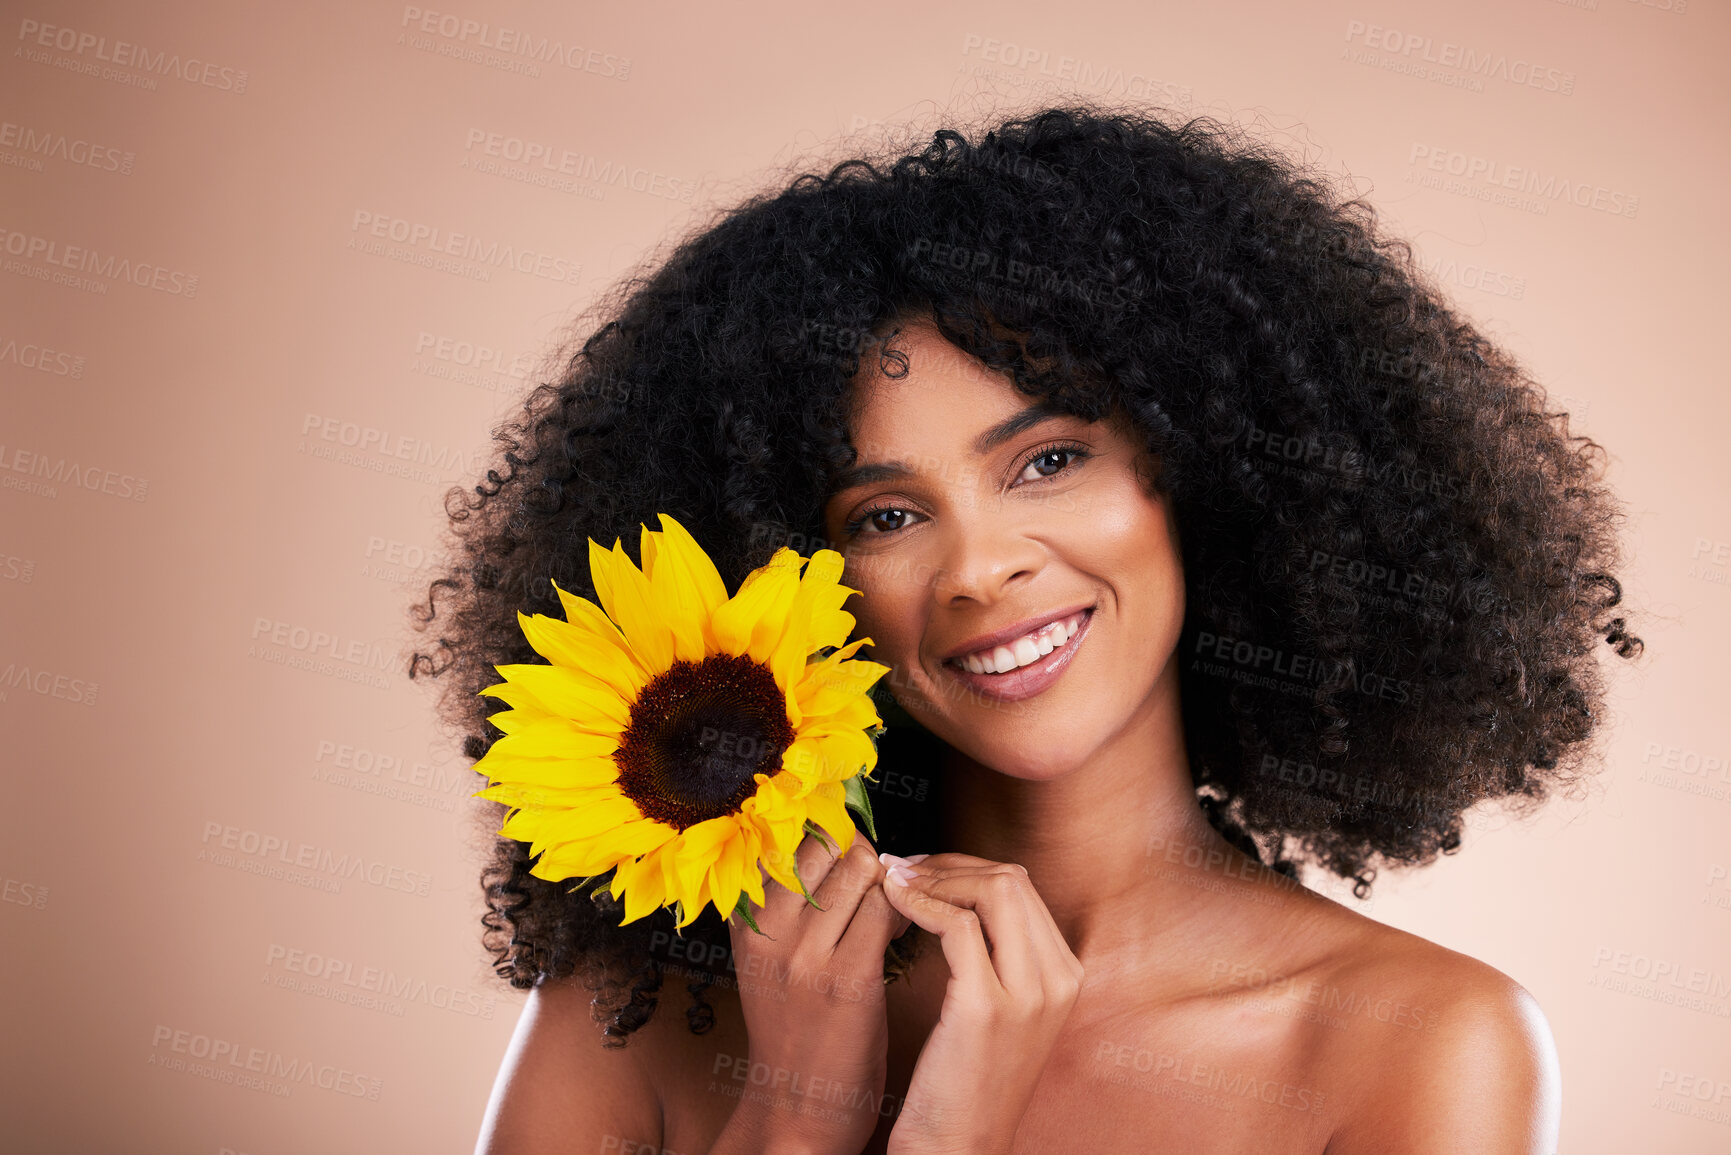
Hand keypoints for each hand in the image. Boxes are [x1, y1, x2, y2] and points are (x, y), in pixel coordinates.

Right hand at [723, 830, 912, 1154]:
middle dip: (863, 852)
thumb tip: (840, 841)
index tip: (851, 854)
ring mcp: (804, 955)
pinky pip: (887, 910)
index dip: (830, 835)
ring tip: (899, 902)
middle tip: (882, 878)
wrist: (794, 1110)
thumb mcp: (769, 959)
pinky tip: (909, 926)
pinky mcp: (846, 981)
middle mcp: (768, 929)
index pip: (787, 837)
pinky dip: (907, 908)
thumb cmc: (793, 1031)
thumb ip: (789, 905)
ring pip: (860, 871)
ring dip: (891, 879)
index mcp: (745, 919)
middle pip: (826, 844)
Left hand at [878, 853, 1084, 1154]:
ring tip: (893, 881)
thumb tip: (956, 885)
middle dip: (949, 863)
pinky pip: (957, 926)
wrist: (957, 1148)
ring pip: (993, 891)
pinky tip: (893, 904)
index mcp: (1066, 976)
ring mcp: (1029, 995)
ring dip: (934, 876)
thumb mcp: (999, 1010)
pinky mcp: (986, 1009)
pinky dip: (921, 903)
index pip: (1022, 885)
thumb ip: (995, 952)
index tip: (921, 869)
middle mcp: (1060, 981)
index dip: (966, 867)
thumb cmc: (963, 1079)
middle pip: (1011, 879)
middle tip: (902, 867)